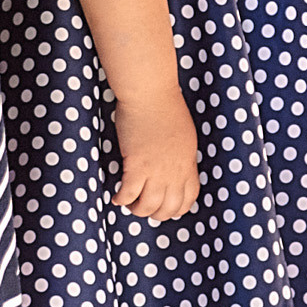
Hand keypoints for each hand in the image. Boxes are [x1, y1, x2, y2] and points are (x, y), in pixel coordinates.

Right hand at [115, 87, 201, 218]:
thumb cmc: (165, 106)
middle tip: (144, 208)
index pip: (189, 197)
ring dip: (137, 210)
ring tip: (129, 204)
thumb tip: (175, 168)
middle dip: (156, 214)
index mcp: (188, 162)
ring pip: (148, 206)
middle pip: (169, 208)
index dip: (177, 209)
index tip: (167, 209)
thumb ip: (181, 155)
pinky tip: (117, 197)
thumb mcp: (184, 135)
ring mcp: (156, 170)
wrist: (151, 92)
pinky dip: (122, 199)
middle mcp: (175, 170)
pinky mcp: (137, 165)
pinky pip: (129, 194)